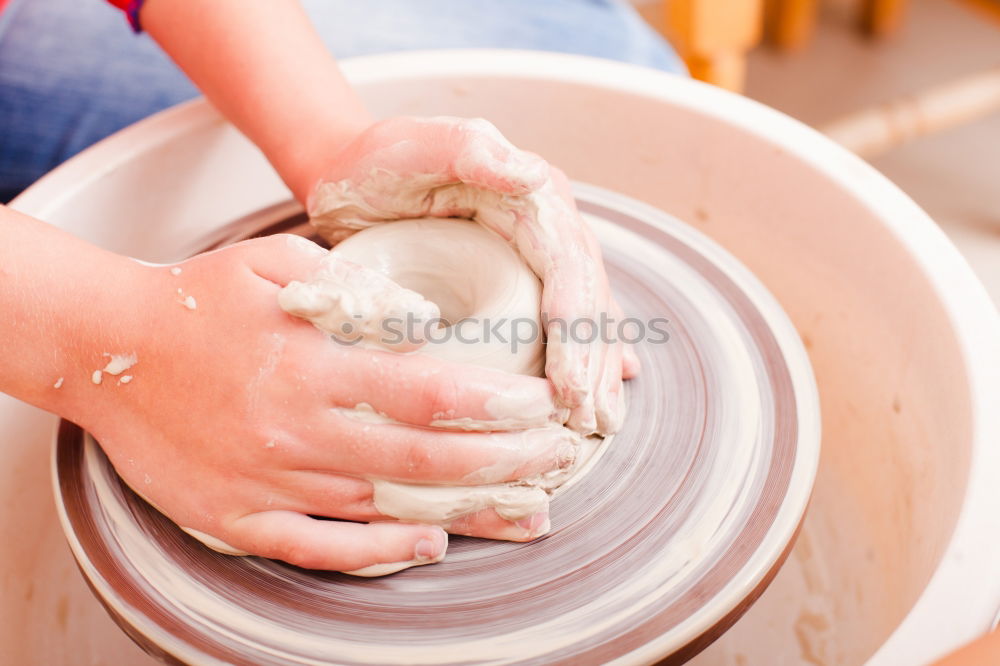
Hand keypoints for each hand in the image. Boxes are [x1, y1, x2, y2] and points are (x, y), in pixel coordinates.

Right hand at [75, 235, 575, 573]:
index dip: (496, 405)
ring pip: (386, 506)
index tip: (544, 406)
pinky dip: (379, 551)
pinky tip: (429, 545)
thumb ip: (351, 287)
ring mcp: (270, 480)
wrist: (108, 351)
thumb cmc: (198, 300)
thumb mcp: (273, 263)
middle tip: (560, 461)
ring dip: (464, 512)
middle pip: (423, 456)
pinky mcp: (241, 516)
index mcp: (312, 363)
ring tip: (528, 513)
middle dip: (505, 463)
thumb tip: (424, 319)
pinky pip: (320, 546)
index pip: (428, 392)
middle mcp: (299, 428)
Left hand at [307, 117, 639, 434]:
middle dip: (593, 362)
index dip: (576, 329)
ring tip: (600, 421)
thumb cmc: (378, 163)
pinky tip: (594, 391)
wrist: (353, 177)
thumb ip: (467, 149)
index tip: (570, 385)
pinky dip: (580, 358)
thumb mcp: (414, 148)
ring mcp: (537, 253)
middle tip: (592, 419)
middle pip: (588, 298)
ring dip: (595, 370)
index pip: (569, 267)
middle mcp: (548, 225)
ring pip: (583, 315)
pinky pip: (561, 321)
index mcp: (533, 197)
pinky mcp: (520, 279)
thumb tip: (535, 176)